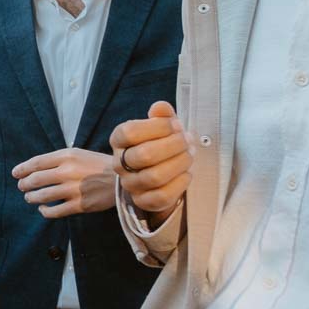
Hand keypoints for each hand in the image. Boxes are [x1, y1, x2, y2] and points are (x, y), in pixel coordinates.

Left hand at [12, 149, 116, 216]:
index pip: (36, 162)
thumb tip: (34, 168)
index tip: (15, 173)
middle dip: (25, 184)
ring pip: (42, 196)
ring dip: (32, 198)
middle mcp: (67, 172)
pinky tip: (43, 209)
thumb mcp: (78, 154)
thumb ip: (58, 159)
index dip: (22, 169)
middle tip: (22, 187)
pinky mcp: (79, 205)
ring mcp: (73, 189)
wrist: (120, 180)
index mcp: (66, 156)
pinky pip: (54, 211)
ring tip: (30, 198)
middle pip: (35, 180)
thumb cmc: (97, 165)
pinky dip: (45, 211)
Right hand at [109, 101, 193, 218]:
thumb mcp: (158, 125)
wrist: (150, 171)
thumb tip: (160, 107)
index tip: (176, 125)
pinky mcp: (143, 201)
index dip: (158, 127)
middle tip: (187, 141)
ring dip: (179, 163)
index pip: (131, 132)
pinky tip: (187, 174)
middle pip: (144, 155)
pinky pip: (161, 196)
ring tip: (190, 155)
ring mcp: (130, 184)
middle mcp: (119, 163)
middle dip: (173, 146)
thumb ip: (161, 114)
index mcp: (118, 139)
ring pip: (155, 177)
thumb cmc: (157, 143)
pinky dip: (179, 184)